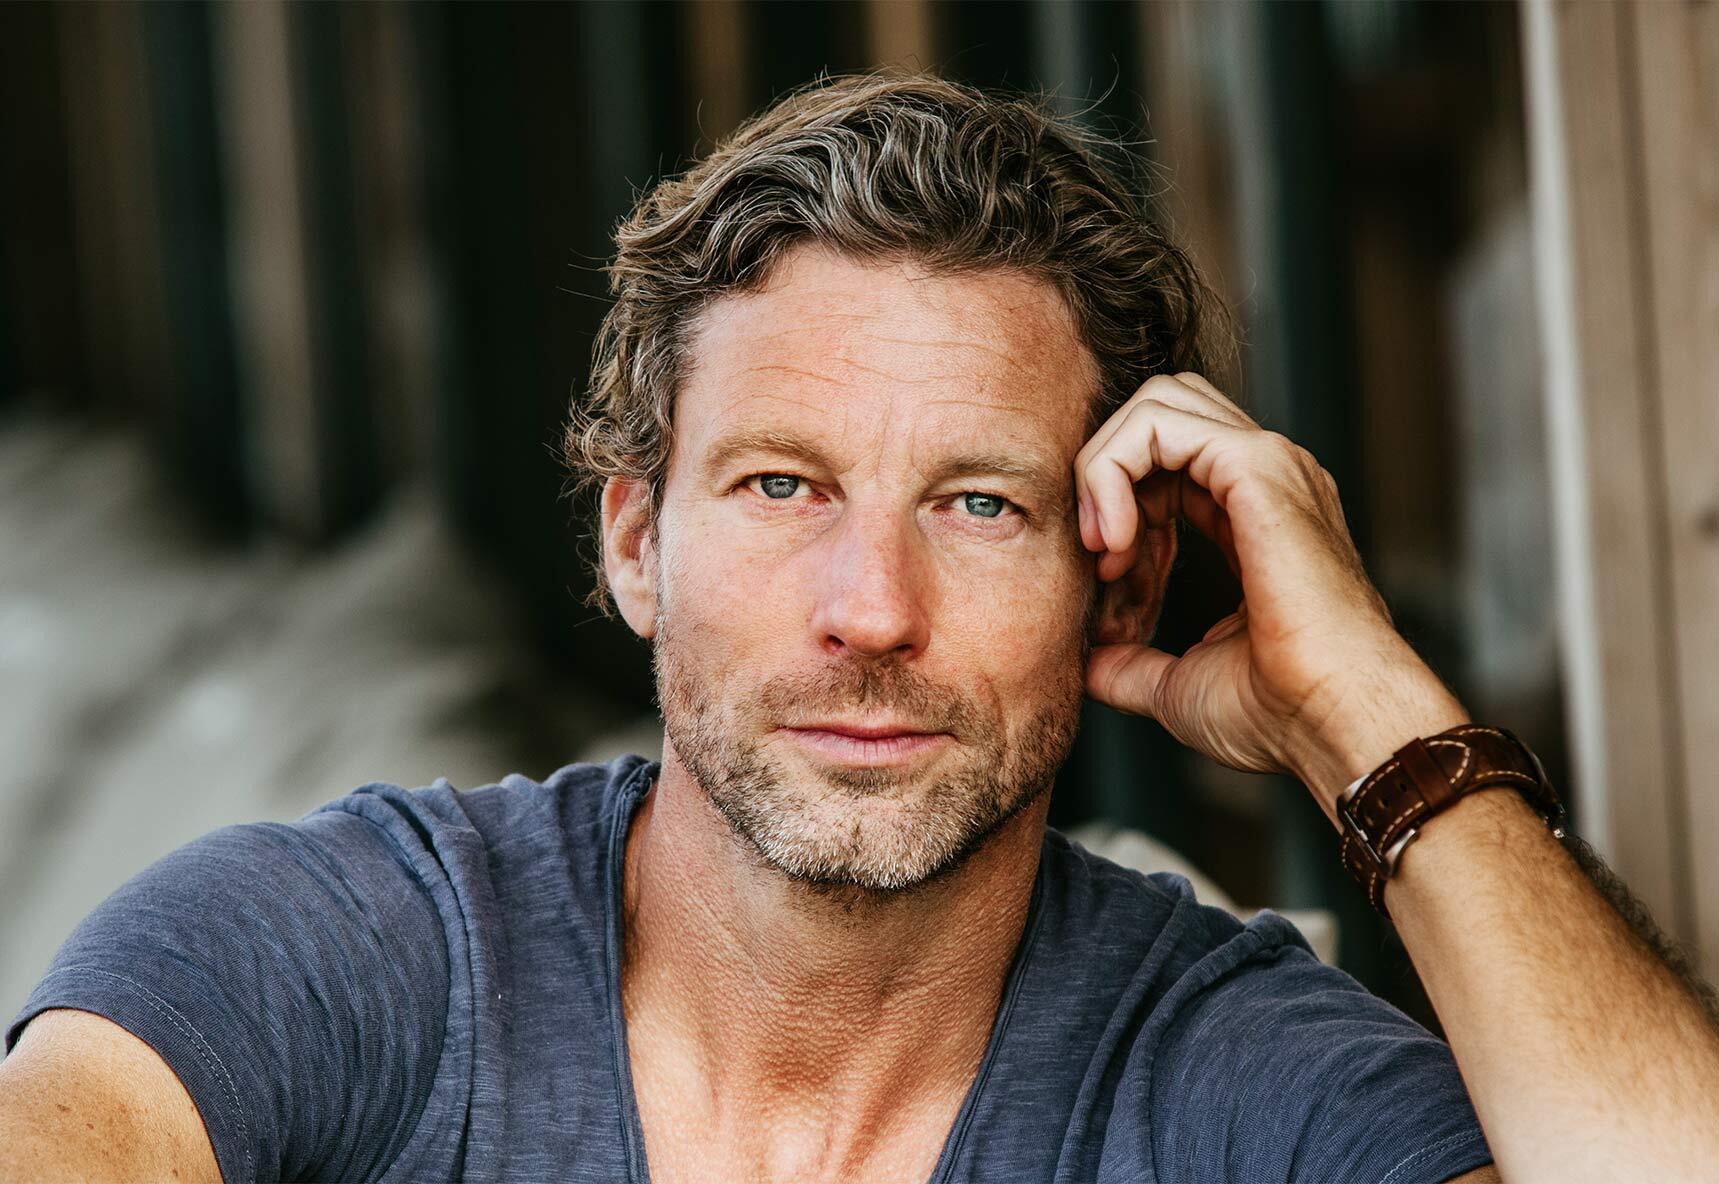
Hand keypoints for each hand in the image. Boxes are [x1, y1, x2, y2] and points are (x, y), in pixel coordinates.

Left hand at [1075, 373, 1468, 823]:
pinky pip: (1157, 424)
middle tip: (1098, 552)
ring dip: (1104, 466)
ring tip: (1105, 545)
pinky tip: (1116, 541)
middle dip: (1106, 469)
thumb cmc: (1278, 712)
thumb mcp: (1178, 684)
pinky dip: (1113, 471)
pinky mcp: (1258, 467)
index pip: (1165, 461)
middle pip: (1161, 412)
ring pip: (1156, 403)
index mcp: (1255, 515)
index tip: (1107, 581)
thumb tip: (1088, 668)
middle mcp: (1266, 479)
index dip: (1118, 507)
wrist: (1333, 724)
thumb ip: (1131, 665)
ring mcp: (1268, 466)